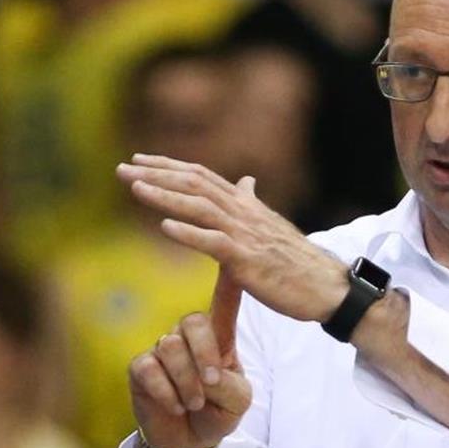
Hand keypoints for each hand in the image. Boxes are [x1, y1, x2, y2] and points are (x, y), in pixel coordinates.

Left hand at [116, 155, 348, 322]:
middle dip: (156, 174)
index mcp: (245, 205)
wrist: (326, 286)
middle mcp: (243, 212)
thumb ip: (251, 204)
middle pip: (194, 184)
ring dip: (165, 196)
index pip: (201, 176)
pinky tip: (165, 227)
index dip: (169, 166)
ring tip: (135, 188)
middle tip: (122, 169)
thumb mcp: (270, 226)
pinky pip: (214, 242)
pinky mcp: (248, 260)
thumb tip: (245, 182)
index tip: (139, 160)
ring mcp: (245, 234)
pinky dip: (188, 233)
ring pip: (200, 207)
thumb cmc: (296, 261)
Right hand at [128, 267, 251, 447]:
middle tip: (211, 383)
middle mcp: (188, 336)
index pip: (223, 301)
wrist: (191, 439)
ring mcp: (162, 349)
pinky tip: (176, 405)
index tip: (233, 257)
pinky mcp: (140, 367)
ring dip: (186, 381)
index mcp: (218, 336)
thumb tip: (207, 375)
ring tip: (195, 403)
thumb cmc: (219, 410)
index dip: (228, 281)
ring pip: (170, 347)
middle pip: (192, 322)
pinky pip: (149, 368)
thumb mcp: (239, 400)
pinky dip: (166, 392)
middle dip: (204, 354)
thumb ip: (230, 383)